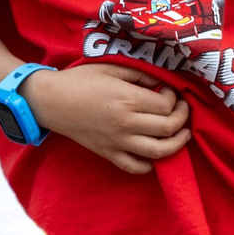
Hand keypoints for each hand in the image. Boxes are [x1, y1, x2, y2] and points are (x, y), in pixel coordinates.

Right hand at [29, 65, 190, 174]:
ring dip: (177, 144)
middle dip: (182, 118)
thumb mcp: (112, 67)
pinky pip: (135, 167)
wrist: (51, 101)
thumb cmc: (80, 80)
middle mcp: (127, 124)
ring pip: (159, 152)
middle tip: (181, 109)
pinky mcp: (108, 154)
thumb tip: (161, 84)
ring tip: (182, 135)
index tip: (168, 91)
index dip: (174, 98)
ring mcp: (118, 142)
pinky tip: (155, 155)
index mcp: (129, 100)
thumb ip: (140, 75)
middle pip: (169, 128)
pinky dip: (149, 165)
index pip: (166, 105)